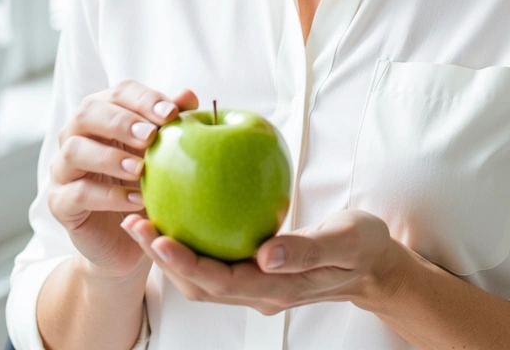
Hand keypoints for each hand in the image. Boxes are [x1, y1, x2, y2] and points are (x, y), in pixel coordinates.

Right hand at [48, 79, 198, 279]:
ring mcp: (63, 168)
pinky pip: (77, 193)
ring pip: (74, 150)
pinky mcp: (59, 202)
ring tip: (140, 170)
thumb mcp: (164, 154)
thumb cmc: (146, 185)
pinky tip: (136, 199)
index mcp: (105, 114)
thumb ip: (172, 124)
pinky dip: (109, 195)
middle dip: (122, 121)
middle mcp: (77, 135)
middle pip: (88, 112)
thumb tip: (188, 95)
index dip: (144, 99)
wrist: (128, 238)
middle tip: (150, 137)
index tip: (170, 114)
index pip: (119, 92)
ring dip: (110, 157)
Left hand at [120, 208, 404, 314]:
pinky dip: (190, 245)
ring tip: (145, 220)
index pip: (220, 281)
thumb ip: (307, 249)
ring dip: (169, 254)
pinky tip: (179, 215)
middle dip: (162, 258)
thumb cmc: (362, 247)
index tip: (158, 237)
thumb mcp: (345, 240)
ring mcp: (257, 286)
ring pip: (202, 278)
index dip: (184, 262)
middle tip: (135, 222)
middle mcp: (261, 293)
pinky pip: (215, 263)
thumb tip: (265, 254)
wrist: (374, 265)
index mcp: (278, 287)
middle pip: (199, 284)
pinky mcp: (256, 273)